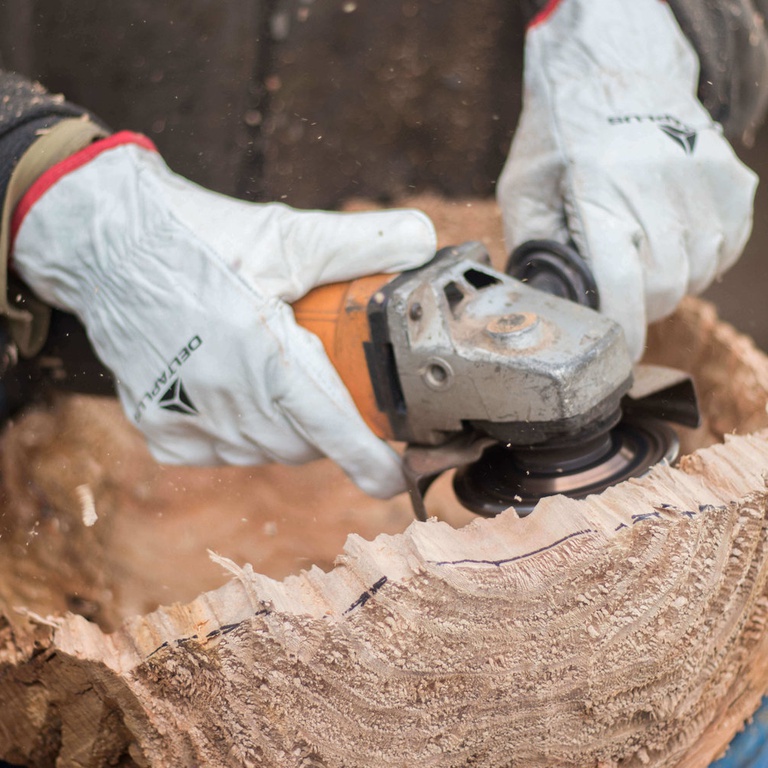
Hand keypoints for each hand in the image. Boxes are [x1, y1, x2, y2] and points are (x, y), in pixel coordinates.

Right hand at [11, 133, 436, 497]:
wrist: (102, 241)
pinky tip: (232, 390)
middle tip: (333, 385)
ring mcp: (186, 417)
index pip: (334, 428)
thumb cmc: (194, 235)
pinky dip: (240, 433)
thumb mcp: (284, 234)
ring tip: (278, 377)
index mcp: (264, 350)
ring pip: (265, 451)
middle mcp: (224, 395)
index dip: (374, 463)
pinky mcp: (157, 426)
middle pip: (305, 444)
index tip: (400, 477)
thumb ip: (361, 242)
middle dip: (332, 425)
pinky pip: (219, 453)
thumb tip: (428, 241)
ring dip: (287, 429)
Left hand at [497, 0, 756, 359]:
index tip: (617, 356)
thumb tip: (543, 300)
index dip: (623, 333)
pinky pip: (725, 249)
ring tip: (641, 259)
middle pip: (666, 289)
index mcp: (599, 194)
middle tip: (620, 296)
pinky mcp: (731, 179)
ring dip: (670, 284)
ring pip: (698, 273)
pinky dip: (699, 260)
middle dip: (641, 308)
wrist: (617, 68)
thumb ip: (531, 248)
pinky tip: (669, 241)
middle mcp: (658, 189)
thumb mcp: (523, 188)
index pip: (622, 287)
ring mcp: (703, 182)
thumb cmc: (562, 132)